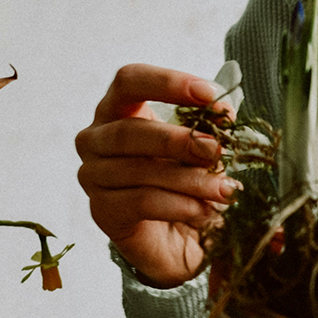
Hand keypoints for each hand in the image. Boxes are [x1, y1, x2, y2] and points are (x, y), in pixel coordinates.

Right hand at [76, 63, 239, 287]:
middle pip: (131, 130)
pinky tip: (204, 211)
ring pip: (140, 170)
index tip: (210, 95)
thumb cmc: (182, 179)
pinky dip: (179, 205)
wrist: (175, 237)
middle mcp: (95, 139)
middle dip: (181, 140)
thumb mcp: (198, 146)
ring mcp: (92, 176)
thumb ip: (208, 126)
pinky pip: (141, 202)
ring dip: (190, 180)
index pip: (130, 81)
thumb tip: (225, 114)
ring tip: (225, 190)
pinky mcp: (101, 211)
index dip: (168, 83)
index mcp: (117, 110)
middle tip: (217, 150)